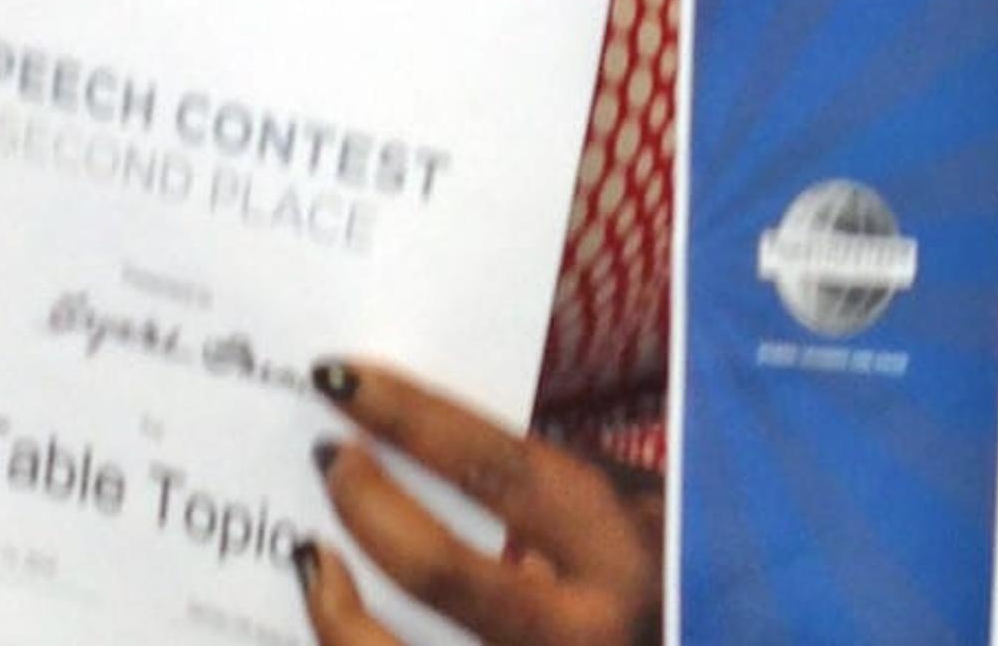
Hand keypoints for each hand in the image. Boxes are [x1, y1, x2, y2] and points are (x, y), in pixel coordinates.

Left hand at [295, 358, 661, 645]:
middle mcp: (585, 638)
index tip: (342, 378)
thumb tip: (448, 434)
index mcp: (625, 561)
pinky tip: (337, 624)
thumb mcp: (658, 522)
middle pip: (442, 572)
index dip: (412, 419)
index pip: (501, 470)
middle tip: (330, 456)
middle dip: (367, 504)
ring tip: (314, 554)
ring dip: (336, 609)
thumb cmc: (683, 588)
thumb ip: (578, 485)